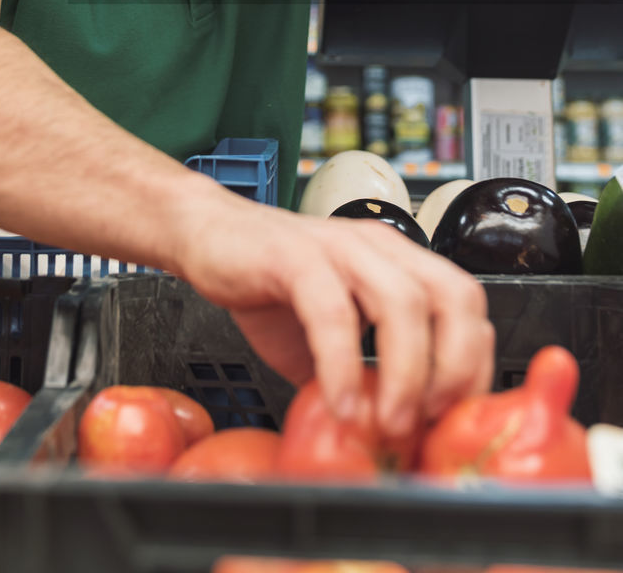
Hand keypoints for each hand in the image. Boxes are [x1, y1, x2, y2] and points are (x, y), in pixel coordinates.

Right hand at [176, 198, 494, 435]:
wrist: (205, 235)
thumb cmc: (270, 286)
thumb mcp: (329, 339)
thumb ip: (363, 377)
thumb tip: (394, 441)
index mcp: (398, 260)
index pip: (467, 305)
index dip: (472, 364)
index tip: (453, 417)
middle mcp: (379, 247)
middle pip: (452, 298)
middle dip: (454, 368)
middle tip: (429, 421)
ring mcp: (338, 246)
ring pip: (402, 303)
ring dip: (406, 373)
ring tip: (388, 423)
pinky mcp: (293, 256)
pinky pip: (332, 312)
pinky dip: (342, 365)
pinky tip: (339, 403)